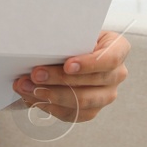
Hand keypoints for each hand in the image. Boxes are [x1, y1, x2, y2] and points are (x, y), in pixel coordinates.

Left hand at [11, 29, 129, 122]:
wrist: (72, 52)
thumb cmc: (75, 39)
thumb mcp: (75, 32)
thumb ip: (68, 38)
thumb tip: (45, 46)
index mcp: (117, 49)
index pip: (111, 58)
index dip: (89, 64)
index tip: (67, 65)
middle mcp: (116, 74)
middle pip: (93, 82)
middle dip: (60, 79)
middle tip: (36, 75)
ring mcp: (106, 95)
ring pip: (82, 102)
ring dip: (51, 95)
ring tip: (28, 88)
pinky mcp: (91, 110)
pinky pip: (72, 114)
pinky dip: (50, 106)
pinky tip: (33, 98)